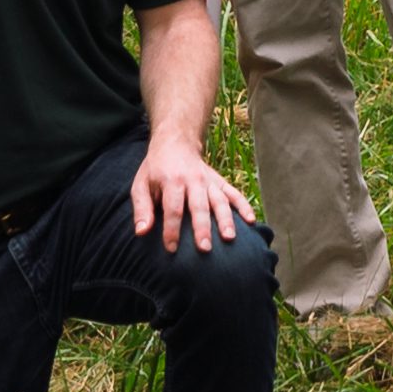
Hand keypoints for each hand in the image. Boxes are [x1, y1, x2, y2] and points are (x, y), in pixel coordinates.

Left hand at [128, 137, 251, 252]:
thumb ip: (142, 209)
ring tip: (229, 238)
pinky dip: (244, 206)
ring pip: (219, 200)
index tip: (171, 249)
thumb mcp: (141, 185)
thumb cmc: (155, 169)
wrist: (176, 142)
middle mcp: (193, 180)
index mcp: (171, 181)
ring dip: (225, 219)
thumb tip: (142, 232)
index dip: (171, 229)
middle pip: (199, 206)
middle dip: (202, 227)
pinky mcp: (219, 181)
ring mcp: (209, 180)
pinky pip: (234, 193)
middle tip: (204, 248)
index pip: (173, 208)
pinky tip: (251, 221)